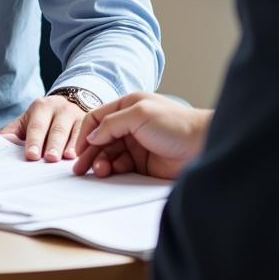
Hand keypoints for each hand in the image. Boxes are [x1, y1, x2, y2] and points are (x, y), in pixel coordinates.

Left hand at [0, 95, 86, 160]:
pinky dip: (85, 146)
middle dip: (53, 144)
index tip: (31, 155)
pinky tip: (82, 155)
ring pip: (74, 131)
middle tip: (49, 158)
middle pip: (57, 129)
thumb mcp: (26, 122)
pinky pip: (88, 135)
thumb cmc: (42, 120)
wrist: (66, 106)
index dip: (34, 141)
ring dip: (71, 146)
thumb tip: (0, 141)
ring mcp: (77, 115)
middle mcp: (61, 108)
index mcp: (42, 107)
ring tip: (67, 158)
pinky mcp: (89, 123)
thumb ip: (13, 132)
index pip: (37, 126)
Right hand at [73, 92, 212, 179]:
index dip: (86, 133)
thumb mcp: (139, 115)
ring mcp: (136, 144)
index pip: (98, 117)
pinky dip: (113, 171)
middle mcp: (130, 124)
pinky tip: (110, 173)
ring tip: (100, 171)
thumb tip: (92, 136)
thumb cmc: (174, 124)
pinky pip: (120, 167)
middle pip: (101, 138)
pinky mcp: (142, 163)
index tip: (77, 149)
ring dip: (100, 163)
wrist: (201, 146)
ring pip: (109, 154)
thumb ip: (112, 123)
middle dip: (89, 152)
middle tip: (79, 169)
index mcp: (128, 106)